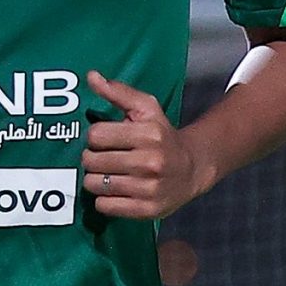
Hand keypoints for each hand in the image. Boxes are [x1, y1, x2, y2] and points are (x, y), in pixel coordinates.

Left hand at [81, 73, 208, 219]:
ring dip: (96, 180)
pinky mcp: (147, 209)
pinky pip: (105, 206)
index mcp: (149, 134)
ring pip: (94, 184)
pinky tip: (117, 191)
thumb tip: (92, 76)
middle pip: (91, 161)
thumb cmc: (163, 136)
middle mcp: (150, 161)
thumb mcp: (147, 110)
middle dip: (93, 159)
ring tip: (110, 174)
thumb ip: (118, 92)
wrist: (194, 168)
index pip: (96, 135)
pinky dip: (105, 199)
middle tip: (106, 158)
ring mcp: (149, 188)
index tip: (106, 139)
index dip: (96, 137)